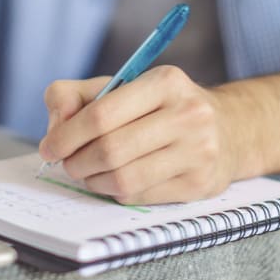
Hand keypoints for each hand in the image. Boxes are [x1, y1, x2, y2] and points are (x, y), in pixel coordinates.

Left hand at [39, 65, 240, 204]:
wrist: (229, 129)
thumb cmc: (163, 107)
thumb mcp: (124, 87)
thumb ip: (76, 95)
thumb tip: (56, 126)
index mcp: (165, 82)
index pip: (102, 114)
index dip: (67, 135)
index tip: (50, 146)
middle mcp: (187, 114)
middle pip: (110, 149)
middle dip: (77, 161)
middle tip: (68, 163)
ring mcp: (198, 152)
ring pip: (123, 178)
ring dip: (93, 180)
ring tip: (89, 172)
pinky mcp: (199, 184)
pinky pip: (139, 196)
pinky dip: (116, 192)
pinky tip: (116, 180)